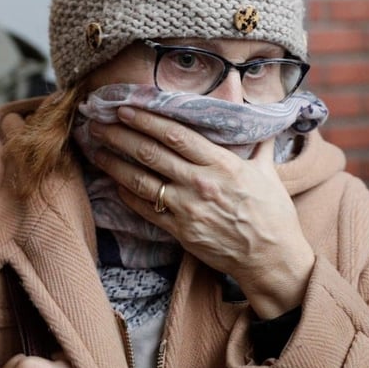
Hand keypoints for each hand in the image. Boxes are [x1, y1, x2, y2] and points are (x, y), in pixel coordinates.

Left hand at [89, 105, 314, 318]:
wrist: (270, 259)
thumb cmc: (272, 215)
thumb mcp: (268, 174)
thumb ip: (259, 146)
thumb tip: (261, 122)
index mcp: (222, 165)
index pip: (177, 135)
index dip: (148, 120)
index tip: (126, 108)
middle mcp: (201, 184)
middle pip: (152, 153)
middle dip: (121, 135)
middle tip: (99, 122)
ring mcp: (187, 209)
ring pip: (142, 181)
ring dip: (114, 163)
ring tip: (96, 150)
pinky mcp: (180, 232)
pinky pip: (146, 210)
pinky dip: (127, 194)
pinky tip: (114, 182)